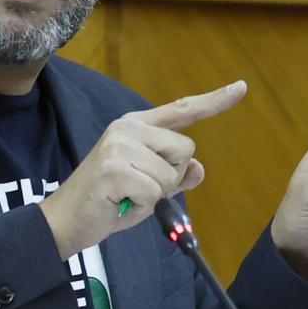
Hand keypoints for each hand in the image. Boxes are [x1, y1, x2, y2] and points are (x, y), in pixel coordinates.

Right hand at [41, 81, 246, 259]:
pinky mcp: (114, 168)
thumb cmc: (108, 201)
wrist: (66, 220)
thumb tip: (198, 169)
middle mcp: (128, 128)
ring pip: (171, 174)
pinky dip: (142, 207)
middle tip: (138, 187)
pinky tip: (120, 203)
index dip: (214, 101)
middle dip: (171, 176)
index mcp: (136, 126)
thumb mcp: (148, 187)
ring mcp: (119, 146)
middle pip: (185, 149)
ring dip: (155, 195)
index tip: (241, 88)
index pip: (182, 110)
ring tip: (127, 196)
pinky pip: (155, 192)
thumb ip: (173, 175)